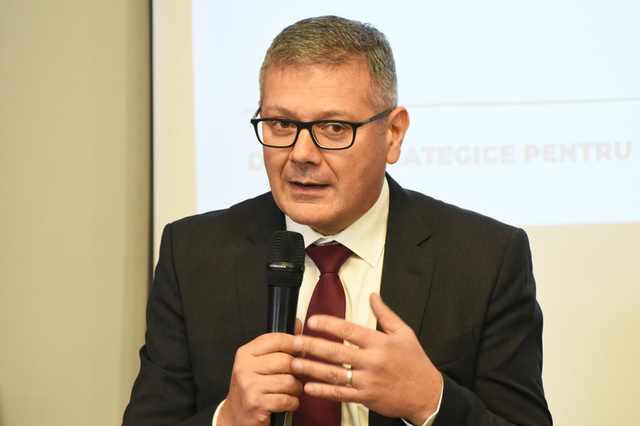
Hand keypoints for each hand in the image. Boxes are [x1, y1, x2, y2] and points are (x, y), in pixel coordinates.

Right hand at [218, 320, 302, 425]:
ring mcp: (250, 386)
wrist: (235, 415)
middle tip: (296, 374)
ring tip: (291, 390)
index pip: (275, 339)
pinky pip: (286, 399)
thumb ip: (278, 345)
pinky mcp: (257, 404)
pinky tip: (287, 401)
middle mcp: (245, 368)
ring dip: (296, 388)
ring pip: (288, 381)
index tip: (301, 349)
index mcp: (245, 353)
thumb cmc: (251, 387)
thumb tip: (297, 324)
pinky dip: (292, 402)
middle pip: (285, 360)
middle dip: (296, 369)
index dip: (293, 342)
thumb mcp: (258, 362)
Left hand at [290, 293, 441, 424]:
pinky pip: (340, 394)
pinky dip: (323, 391)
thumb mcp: (404, 333)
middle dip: (312, 345)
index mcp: (380, 343)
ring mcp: (368, 381)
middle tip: (295, 342)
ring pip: (334, 373)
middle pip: (336, 351)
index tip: (312, 321)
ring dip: (312, 368)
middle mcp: (372, 361)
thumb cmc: (416, 364)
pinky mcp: (366, 398)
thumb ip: (385, 314)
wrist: (428, 395)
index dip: (328, 324)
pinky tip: (309, 387)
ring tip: (295, 362)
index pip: (349, 330)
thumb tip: (373, 296)